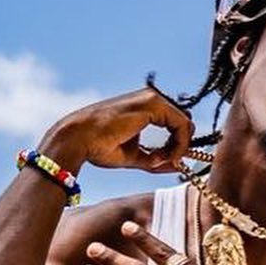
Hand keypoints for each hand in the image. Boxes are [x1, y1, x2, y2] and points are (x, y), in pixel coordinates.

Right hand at [41, 86, 193, 175]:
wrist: (79, 139)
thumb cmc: (99, 147)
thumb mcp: (135, 156)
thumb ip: (157, 159)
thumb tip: (179, 165)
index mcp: (145, 108)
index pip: (175, 125)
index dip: (178, 146)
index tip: (170, 163)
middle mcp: (151, 99)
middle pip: (183, 123)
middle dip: (180, 147)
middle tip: (166, 163)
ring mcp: (152, 99)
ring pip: (186, 124)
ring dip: (179, 148)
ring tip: (162, 161)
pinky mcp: (153, 104)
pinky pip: (181, 125)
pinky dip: (178, 144)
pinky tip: (164, 157)